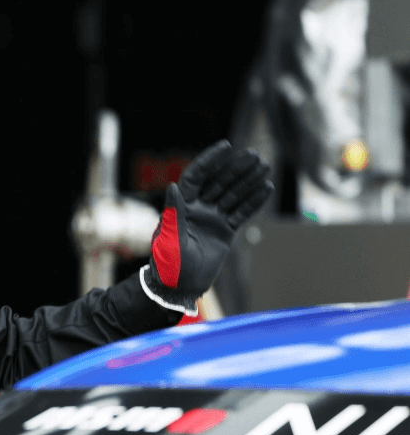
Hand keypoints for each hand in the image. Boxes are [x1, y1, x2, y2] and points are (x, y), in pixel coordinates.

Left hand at [141, 140, 273, 313]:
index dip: (210, 161)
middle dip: (235, 168)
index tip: (226, 146)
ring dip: (248, 180)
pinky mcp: (225, 231)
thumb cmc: (167, 264)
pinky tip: (266, 188)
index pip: (197, 177)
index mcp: (182, 207)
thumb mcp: (168, 239)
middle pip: (219, 182)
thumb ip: (173, 214)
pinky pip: (242, 213)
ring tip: (265, 166)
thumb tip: (172, 186)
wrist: (179, 287)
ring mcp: (212, 219)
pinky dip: (254, 201)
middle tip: (254, 155)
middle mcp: (198, 209)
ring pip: (233, 195)